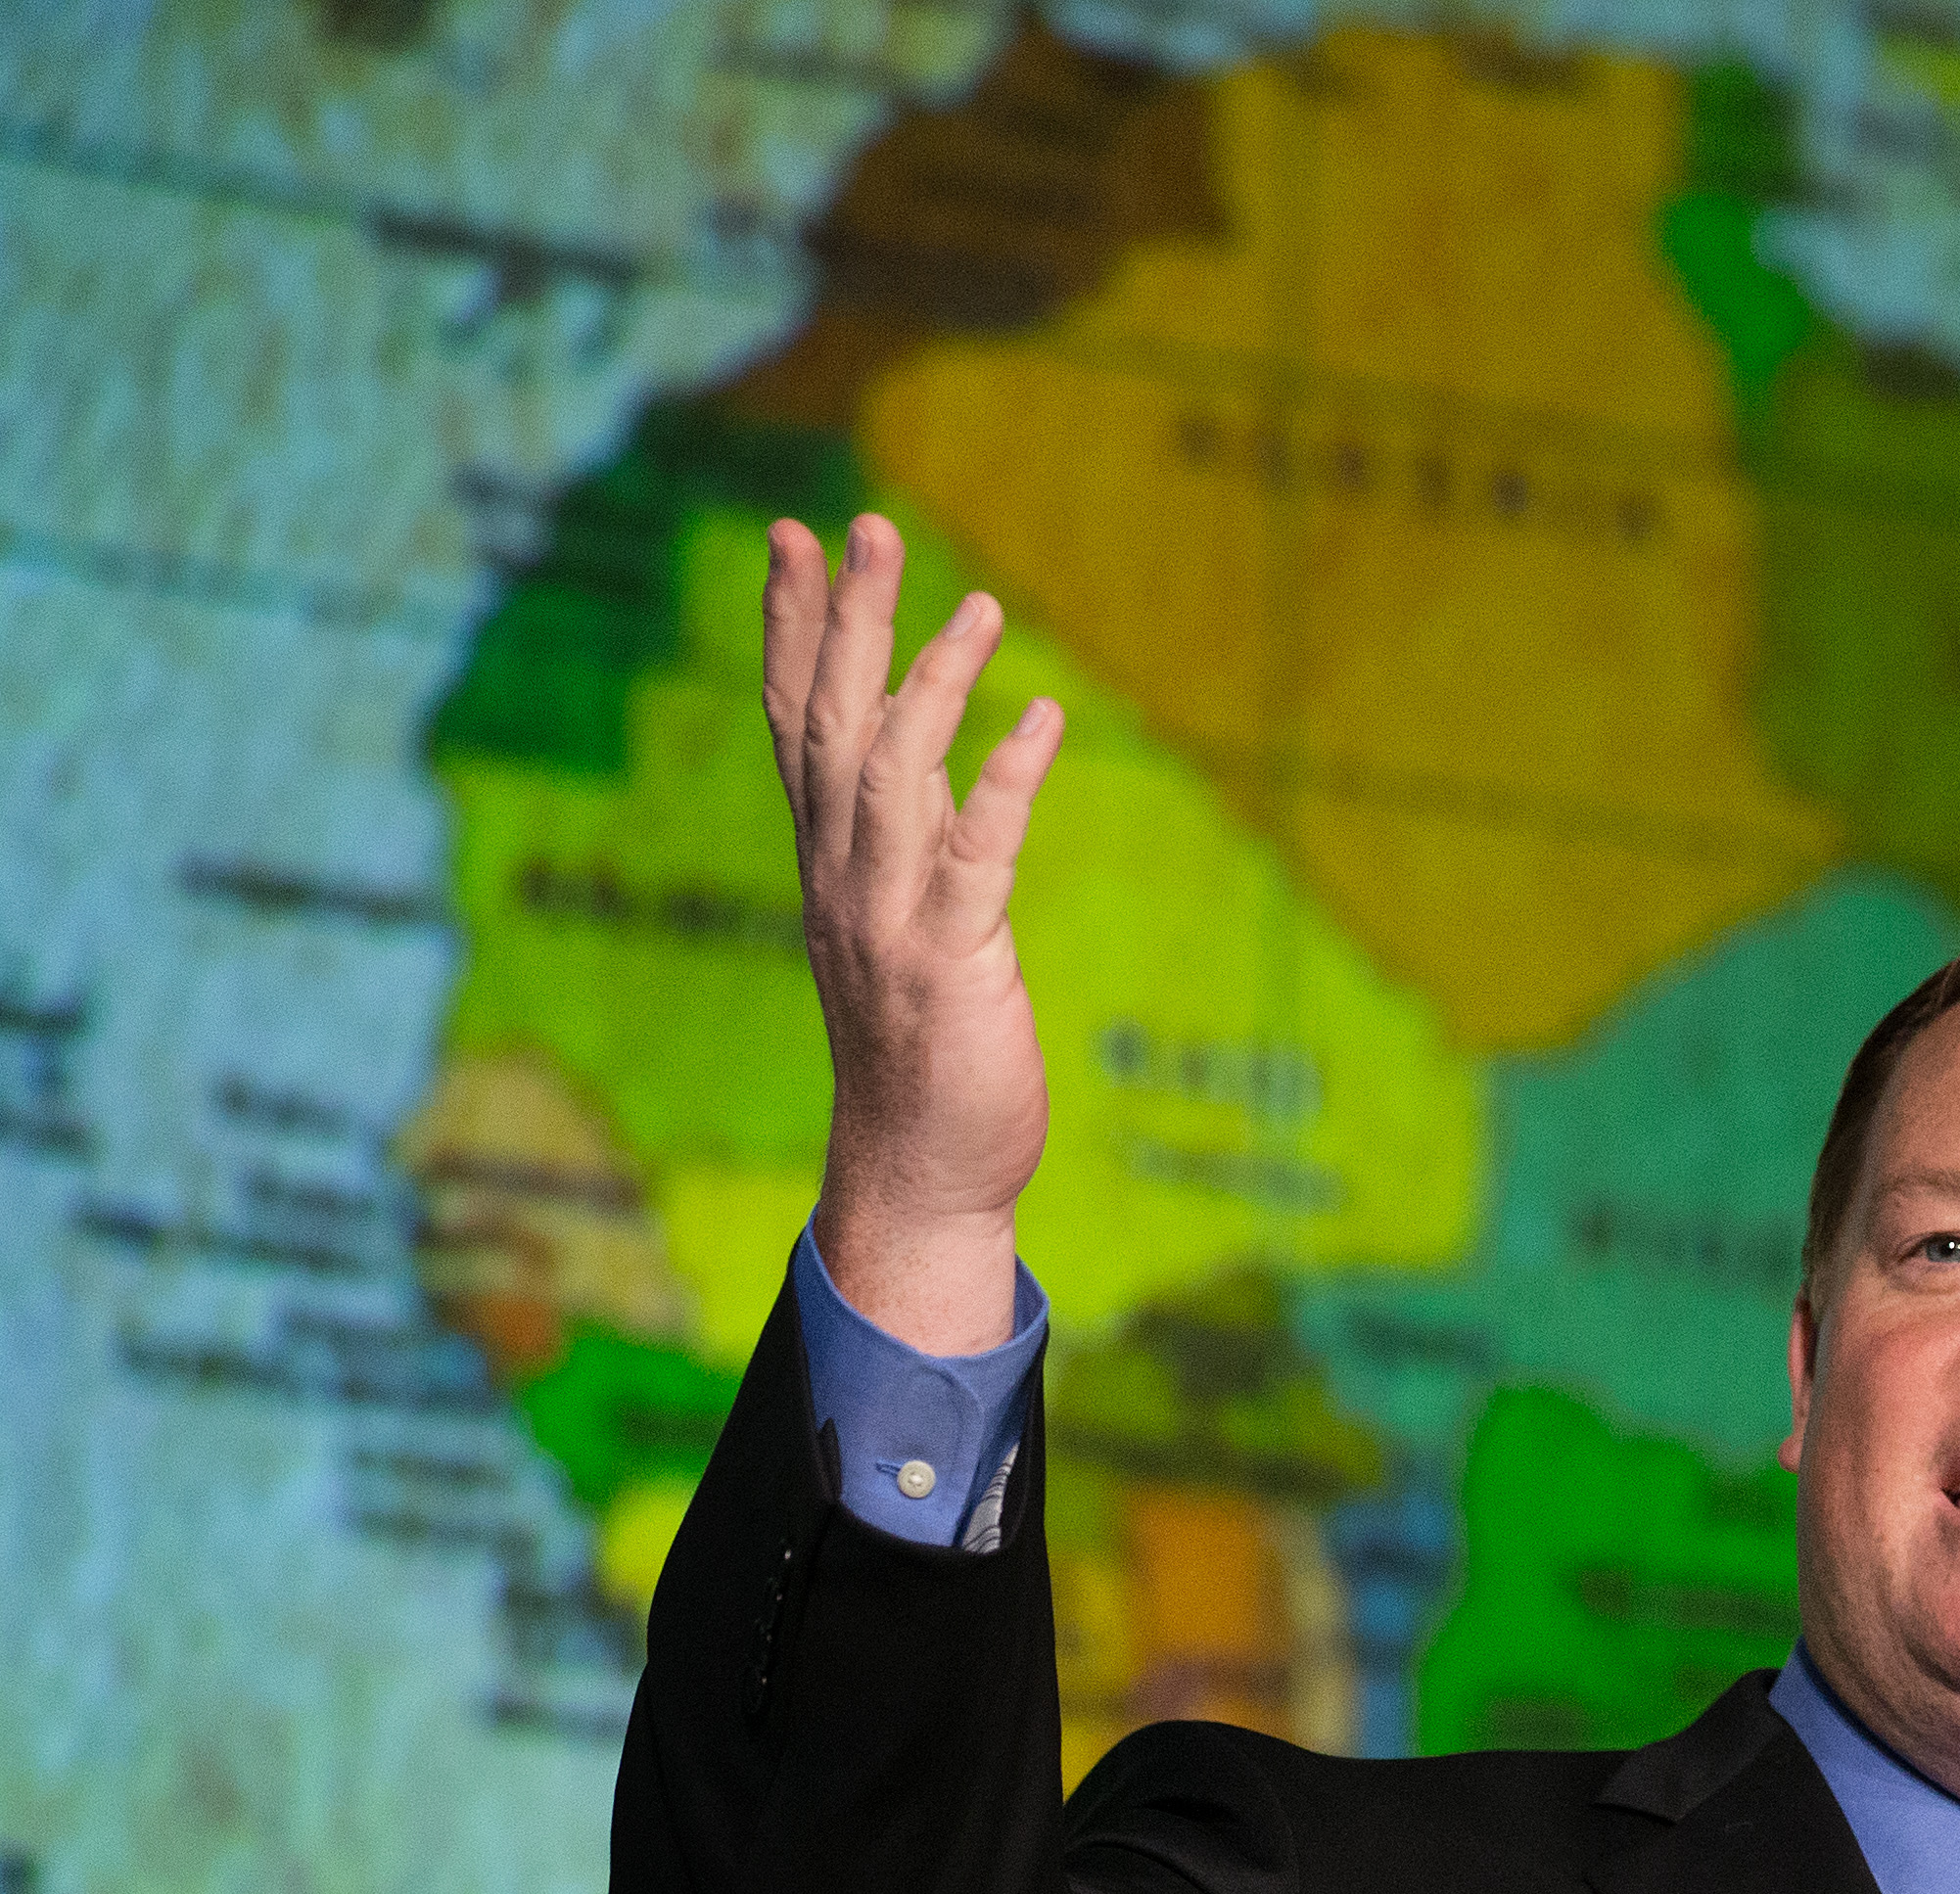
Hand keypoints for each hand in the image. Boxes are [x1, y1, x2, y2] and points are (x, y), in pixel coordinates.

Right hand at [762, 512, 1064, 1355]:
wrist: (918, 1177)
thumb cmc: (923, 1056)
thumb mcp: (905, 928)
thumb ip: (908, 841)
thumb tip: (924, 751)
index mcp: (828, 867)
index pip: (792, 725)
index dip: (790, 629)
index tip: (789, 538)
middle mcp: (840, 880)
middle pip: (829, 723)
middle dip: (846, 619)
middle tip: (863, 523)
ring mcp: (886, 920)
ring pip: (892, 772)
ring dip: (933, 680)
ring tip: (980, 605)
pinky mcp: (947, 962)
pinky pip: (975, 853)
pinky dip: (1006, 781)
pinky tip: (1042, 720)